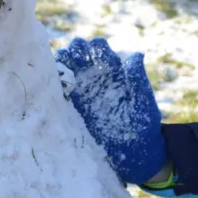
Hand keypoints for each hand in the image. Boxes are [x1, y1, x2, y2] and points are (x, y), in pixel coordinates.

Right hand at [54, 37, 166, 184]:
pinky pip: (61, 89)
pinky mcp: (74, 107)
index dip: (95, 46)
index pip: (99, 49)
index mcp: (113, 72)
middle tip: (75, 55)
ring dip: (64, 61)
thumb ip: (137, 78)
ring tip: (63, 64)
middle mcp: (96, 78)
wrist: (134, 151)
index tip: (95, 50)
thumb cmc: (143, 123)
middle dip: (76, 50)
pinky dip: (56, 81)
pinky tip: (54, 79)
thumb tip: (137, 55)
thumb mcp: (143, 100)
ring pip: (67, 68)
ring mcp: (83, 91)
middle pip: (80, 54)